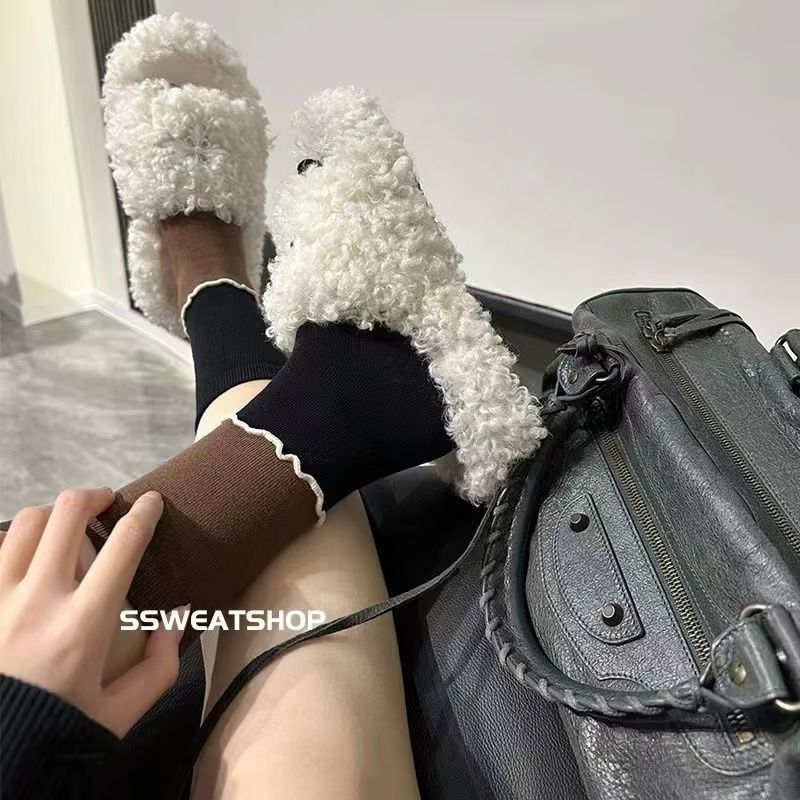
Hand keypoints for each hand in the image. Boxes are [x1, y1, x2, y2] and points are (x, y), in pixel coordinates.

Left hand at [0, 488, 181, 736]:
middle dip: (95, 496)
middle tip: (108, 503)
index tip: (153, 502)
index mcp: (83, 624)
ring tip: (67, 522)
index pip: (124, 545)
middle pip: (67, 513)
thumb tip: (177, 615)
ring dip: (53, 513)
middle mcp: (39, 599)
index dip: (145, 513)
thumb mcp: (121, 712)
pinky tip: (29, 551)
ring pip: (25, 522)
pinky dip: (17, 538)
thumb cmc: (58, 732)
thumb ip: (160, 665)